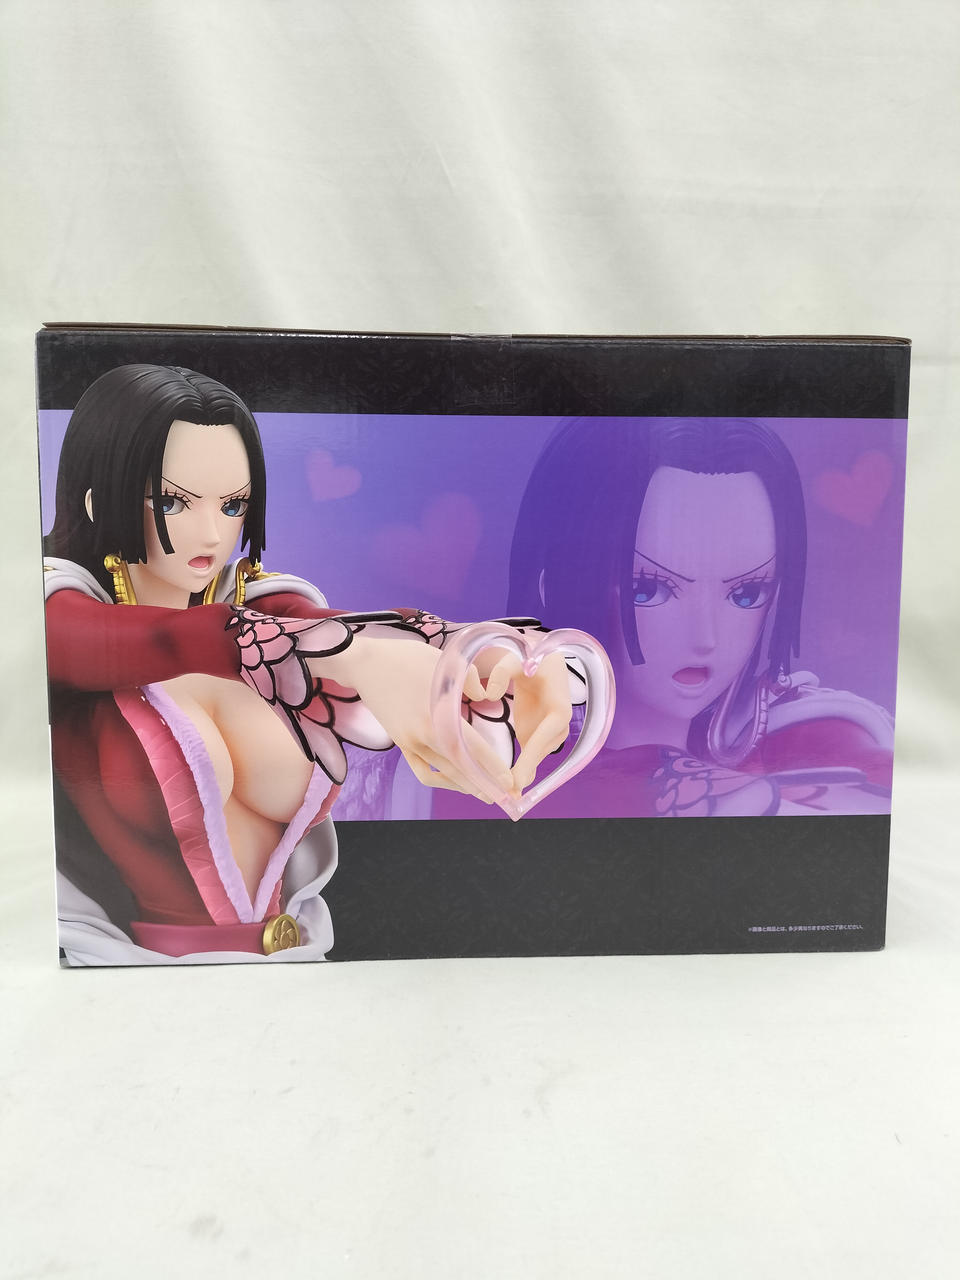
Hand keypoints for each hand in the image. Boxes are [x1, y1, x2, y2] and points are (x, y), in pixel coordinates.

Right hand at [309, 637, 517, 801]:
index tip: (509, 781)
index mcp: (436, 715)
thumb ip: (470, 681)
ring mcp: (410, 742)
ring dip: (465, 786)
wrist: (366, 664)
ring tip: (485, 794)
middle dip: (484, 785)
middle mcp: (423, 735)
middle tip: (505, 797)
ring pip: (442, 773)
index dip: (491, 767)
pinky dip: (440, 780)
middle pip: (459, 768)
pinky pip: (423, 771)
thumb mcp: (445, 663)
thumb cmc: (407, 659)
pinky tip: (455, 781)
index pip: (470, 748)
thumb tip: (485, 696)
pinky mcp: (401, 744)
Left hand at [481, 649, 572, 790]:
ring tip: (507, 796)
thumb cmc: (530, 659)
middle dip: (525, 772)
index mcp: (560, 707)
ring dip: (523, 776)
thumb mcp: (515, 659)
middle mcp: (559, 724)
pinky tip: (510, 789)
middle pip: (541, 752)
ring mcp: (550, 733)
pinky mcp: (539, 736)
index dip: (532, 757)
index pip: (546, 735)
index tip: (518, 777)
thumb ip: (501, 672)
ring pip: (536, 758)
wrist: (541, 664)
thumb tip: (487, 693)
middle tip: (509, 795)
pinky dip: (522, 771)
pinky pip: (531, 757)